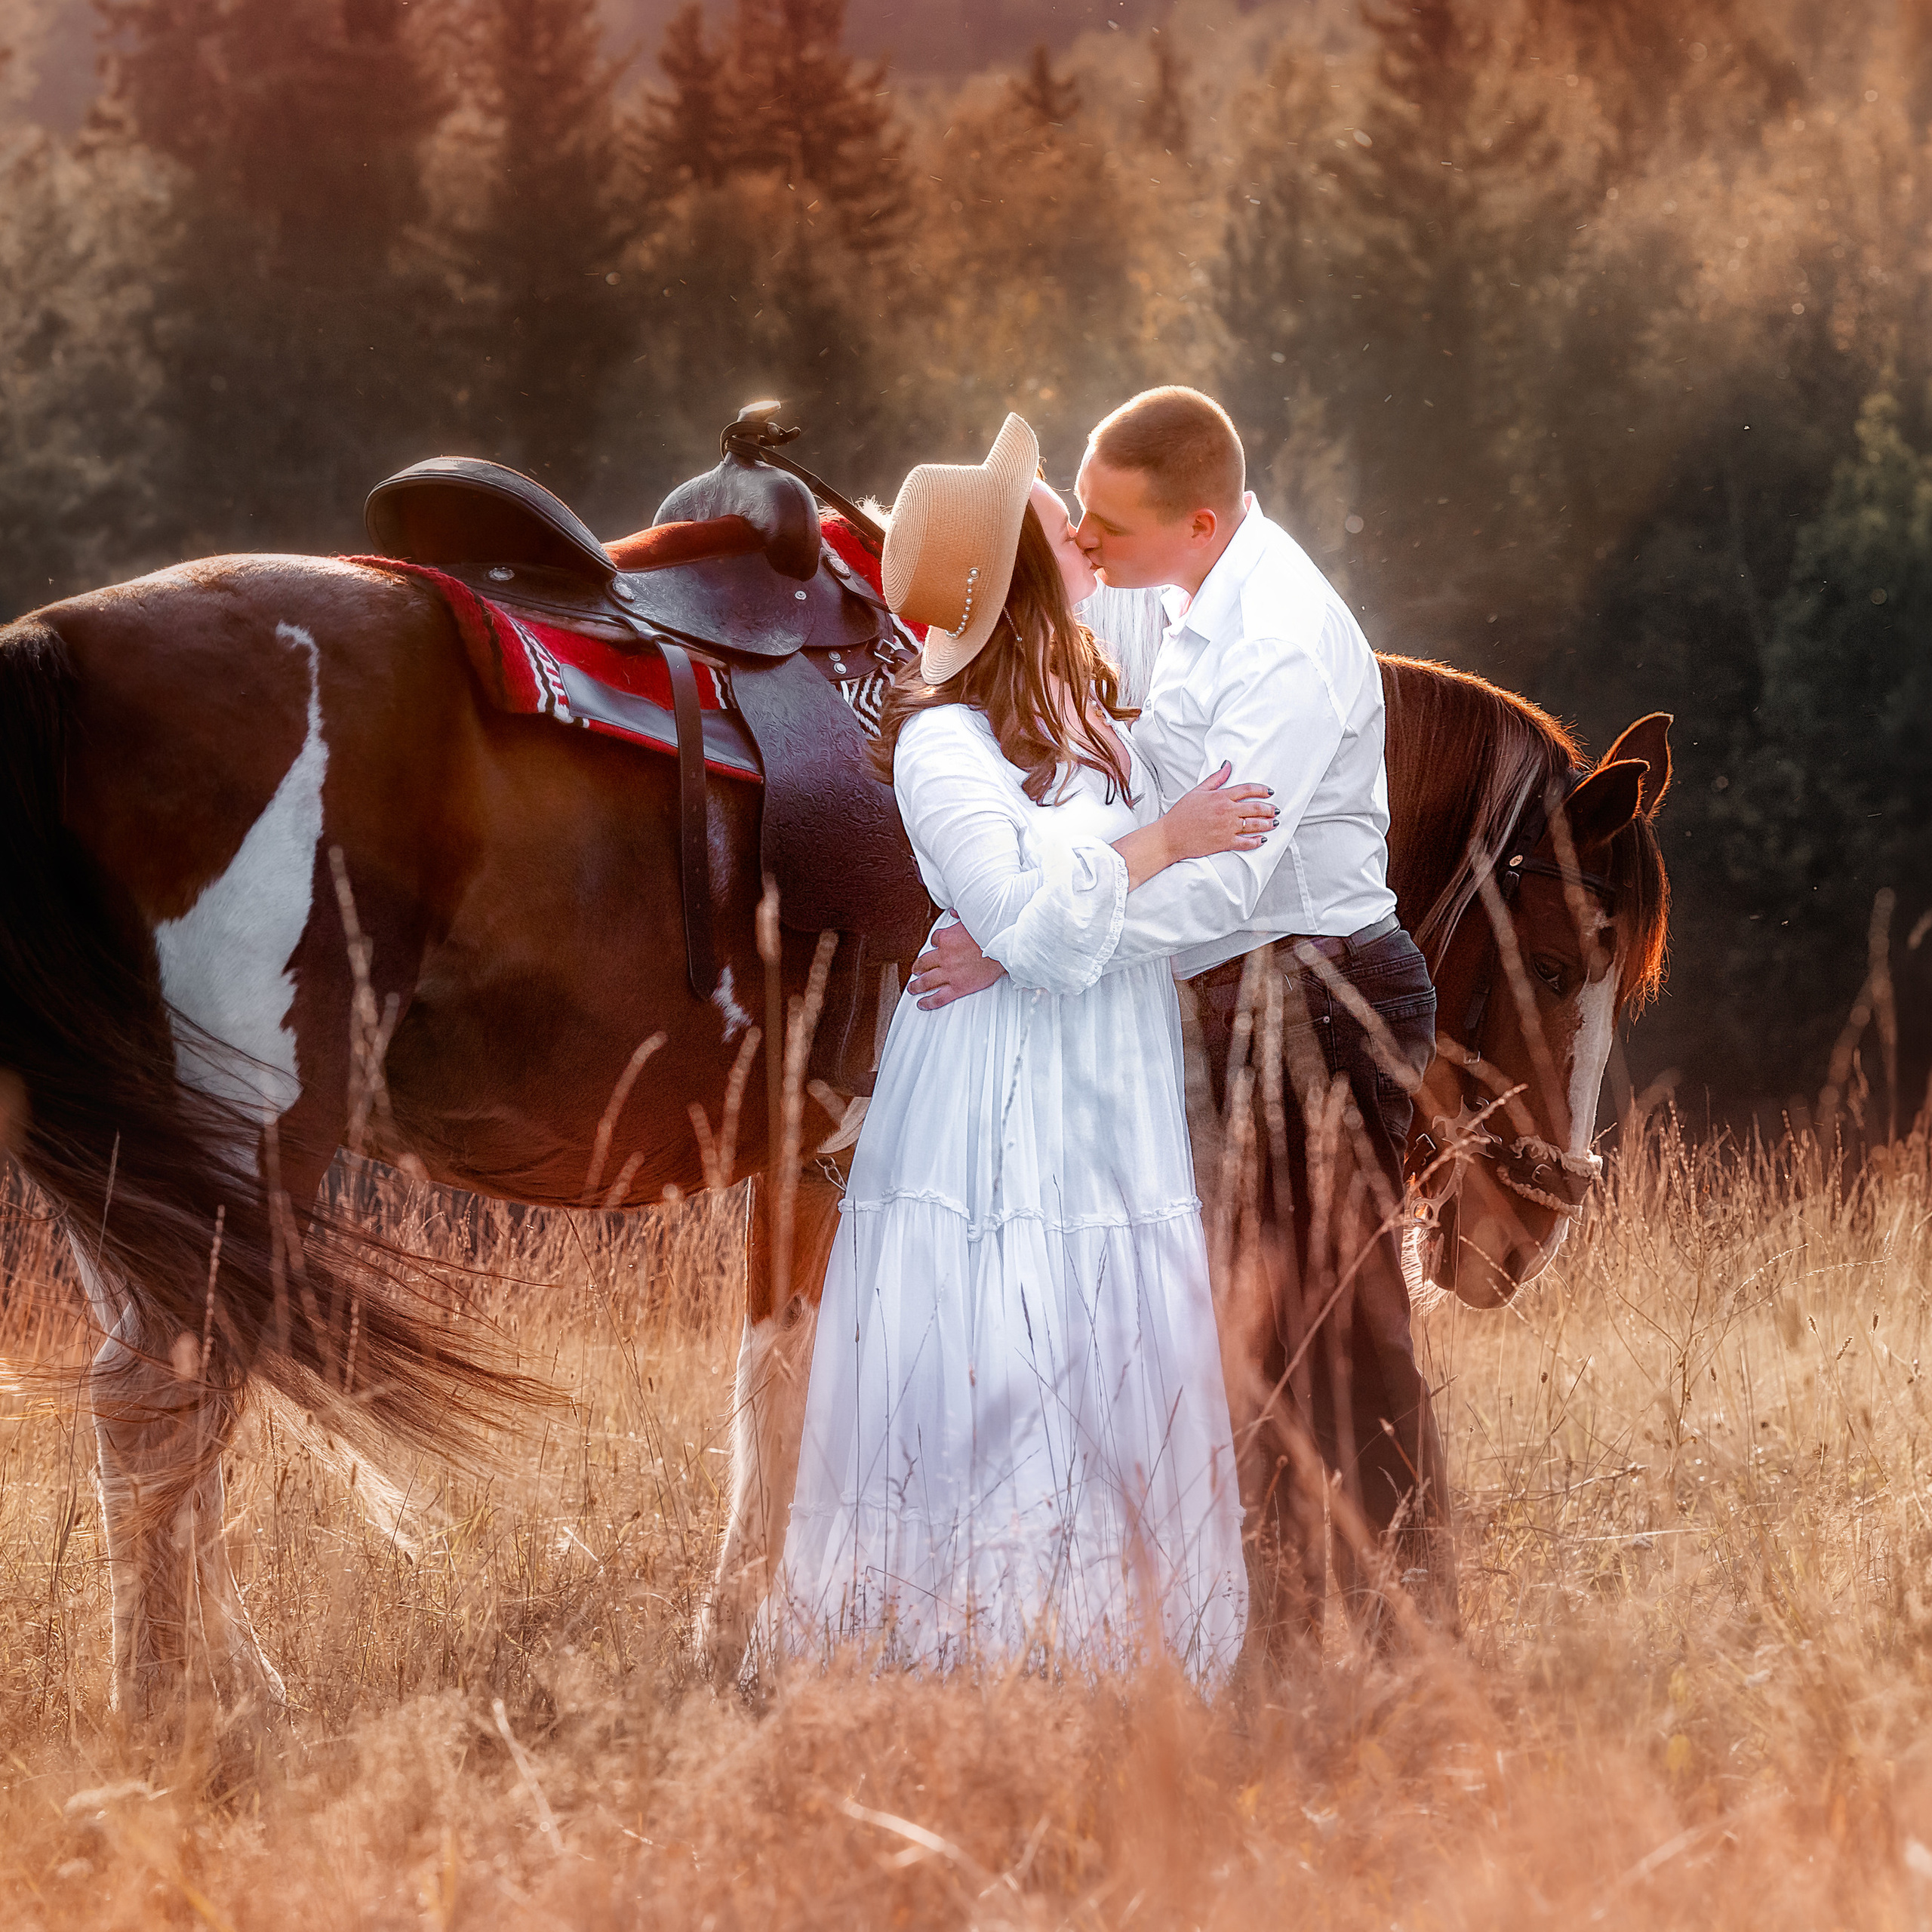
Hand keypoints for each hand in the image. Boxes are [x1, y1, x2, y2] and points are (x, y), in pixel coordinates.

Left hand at [908, 915, 1005, 1009]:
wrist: (1003, 948)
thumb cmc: (991, 934)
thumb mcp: (973, 918)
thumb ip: (961, 915)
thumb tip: (954, 911)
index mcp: (947, 939)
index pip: (935, 940)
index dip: (935, 943)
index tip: (935, 946)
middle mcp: (944, 956)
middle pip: (924, 963)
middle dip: (917, 968)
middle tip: (915, 971)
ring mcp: (950, 972)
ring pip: (927, 981)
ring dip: (917, 985)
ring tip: (913, 988)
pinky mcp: (958, 987)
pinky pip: (939, 997)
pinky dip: (928, 1002)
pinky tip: (922, 1004)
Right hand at [1158, 761, 1276, 861]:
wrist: (1171, 836)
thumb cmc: (1181, 814)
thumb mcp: (1198, 791)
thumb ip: (1216, 778)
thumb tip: (1227, 766)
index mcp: (1221, 797)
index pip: (1248, 790)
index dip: (1262, 790)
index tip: (1269, 792)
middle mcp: (1227, 811)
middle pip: (1256, 808)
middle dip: (1269, 809)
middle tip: (1275, 810)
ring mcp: (1227, 828)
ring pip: (1255, 825)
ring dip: (1267, 824)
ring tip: (1274, 823)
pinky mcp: (1225, 843)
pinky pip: (1246, 842)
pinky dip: (1256, 841)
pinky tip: (1262, 839)